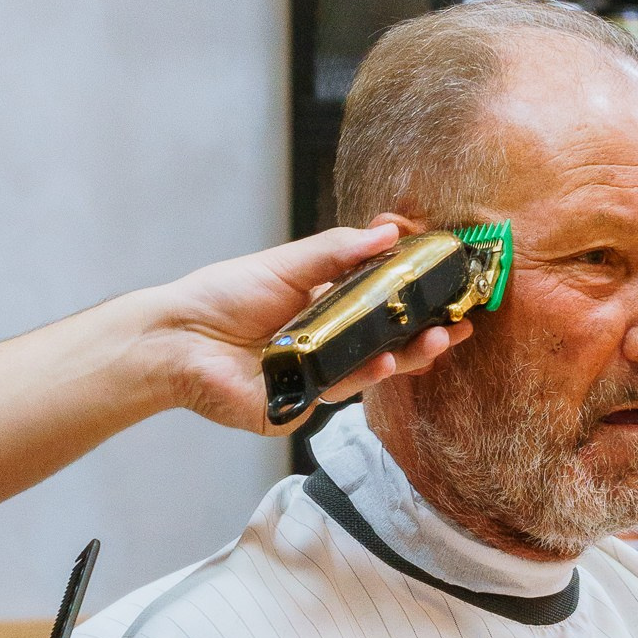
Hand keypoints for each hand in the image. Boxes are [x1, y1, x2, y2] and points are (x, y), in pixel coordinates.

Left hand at [142, 218, 472, 434]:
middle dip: (425, 334)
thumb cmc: (222, 298)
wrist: (176, 338)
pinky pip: (337, 391)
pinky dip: (364, 375)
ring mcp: (312, 379)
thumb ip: (337, 252)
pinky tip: (385, 360)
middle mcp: (322, 346)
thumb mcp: (287, 265)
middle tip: (461, 322)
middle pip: (383, 342)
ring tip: (439, 339)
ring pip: (369, 370)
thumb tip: (388, 230)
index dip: (412, 297)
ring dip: (407, 356)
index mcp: (321, 309)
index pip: (378, 303)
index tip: (448, 284)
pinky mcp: (296, 407)